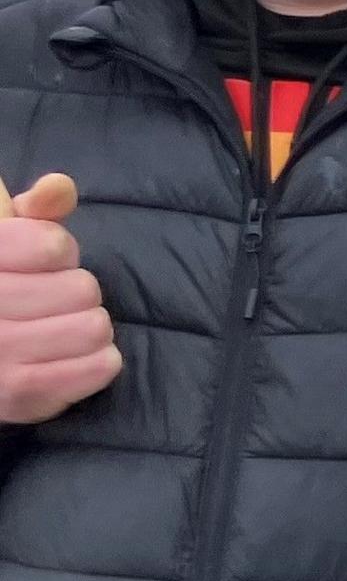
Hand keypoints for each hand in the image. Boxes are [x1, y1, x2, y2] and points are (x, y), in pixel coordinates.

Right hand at [0, 176, 119, 427]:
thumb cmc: (1, 287)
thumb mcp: (5, 242)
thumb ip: (33, 212)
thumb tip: (59, 186)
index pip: (53, 246)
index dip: (58, 252)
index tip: (37, 263)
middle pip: (82, 288)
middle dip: (75, 291)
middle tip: (48, 302)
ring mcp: (0, 355)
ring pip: (95, 327)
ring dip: (87, 326)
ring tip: (59, 328)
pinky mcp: (22, 394)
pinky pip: (101, 366)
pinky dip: (98, 360)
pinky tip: (69, 356)